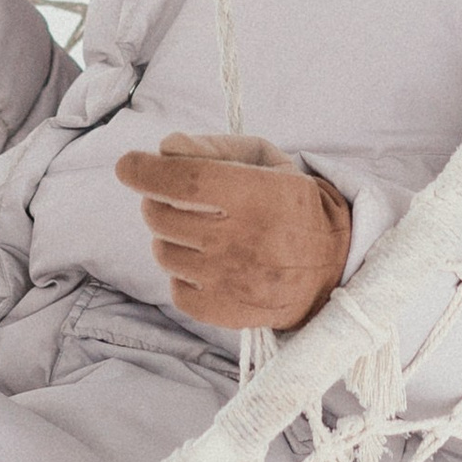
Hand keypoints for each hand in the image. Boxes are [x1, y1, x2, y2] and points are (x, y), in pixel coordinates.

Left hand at [114, 131, 351, 334]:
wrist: (333, 266)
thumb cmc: (291, 203)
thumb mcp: (266, 160)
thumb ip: (214, 148)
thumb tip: (165, 148)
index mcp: (261, 196)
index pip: (186, 181)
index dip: (146, 171)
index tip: (128, 165)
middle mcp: (246, 241)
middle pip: (163, 215)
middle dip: (157, 200)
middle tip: (177, 198)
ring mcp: (235, 282)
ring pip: (164, 252)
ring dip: (171, 237)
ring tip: (201, 233)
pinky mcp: (228, 313)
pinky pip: (176, 289)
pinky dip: (183, 275)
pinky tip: (209, 264)